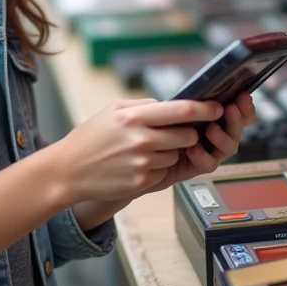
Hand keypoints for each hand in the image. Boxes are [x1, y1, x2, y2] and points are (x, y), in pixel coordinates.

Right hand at [47, 98, 222, 203]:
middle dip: (187, 133)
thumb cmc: (91, 137)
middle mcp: (141, 139)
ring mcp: (143, 163)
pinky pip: (164, 172)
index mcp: (135, 117)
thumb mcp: (113, 110)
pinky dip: (157, 168)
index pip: (182, 110)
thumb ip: (144, 106)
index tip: (218, 107)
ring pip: (177, 155)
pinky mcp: (142, 182)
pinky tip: (137, 164)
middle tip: (172, 133)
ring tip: (144, 150)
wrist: (68, 171)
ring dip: (169, 152)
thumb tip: (171, 104)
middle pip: (188, 135)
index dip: (205, 109)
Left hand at [139, 92, 257, 194]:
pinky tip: (192, 148)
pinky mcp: (195, 166)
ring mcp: (207, 151)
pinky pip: (209, 164)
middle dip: (238, 119)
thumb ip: (181, 102)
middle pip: (237, 128)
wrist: (133, 156)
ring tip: (211, 129)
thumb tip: (199, 91)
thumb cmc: (148, 127)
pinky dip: (203, 156)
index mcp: (210, 116)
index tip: (243, 95)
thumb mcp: (162, 108)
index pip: (236, 110)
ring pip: (228, 147)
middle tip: (230, 109)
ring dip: (224, 137)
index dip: (244, 105)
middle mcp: (213, 133)